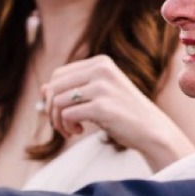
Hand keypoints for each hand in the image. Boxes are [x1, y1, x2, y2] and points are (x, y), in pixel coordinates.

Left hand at [41, 55, 189, 167]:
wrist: (152, 130)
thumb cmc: (124, 113)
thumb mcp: (99, 95)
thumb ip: (73, 89)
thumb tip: (42, 89)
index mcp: (100, 63)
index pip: (58, 75)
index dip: (52, 95)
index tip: (61, 112)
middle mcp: (101, 70)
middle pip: (54, 87)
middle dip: (51, 109)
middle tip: (61, 125)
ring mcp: (102, 88)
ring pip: (58, 102)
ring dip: (58, 121)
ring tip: (70, 130)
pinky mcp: (102, 107)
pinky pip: (68, 115)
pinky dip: (67, 127)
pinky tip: (78, 132)